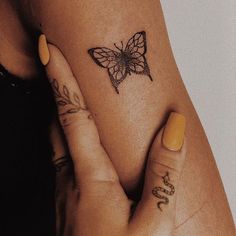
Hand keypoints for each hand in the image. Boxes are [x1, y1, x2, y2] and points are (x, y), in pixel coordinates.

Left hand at [39, 35, 185, 235]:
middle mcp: (68, 177)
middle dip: (57, 92)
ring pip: (57, 141)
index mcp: (88, 176)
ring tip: (73, 98)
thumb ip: (164, 173)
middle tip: (60, 66)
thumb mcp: (152, 222)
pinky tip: (82, 145)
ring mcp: (64, 189)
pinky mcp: (67, 201)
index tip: (49, 49)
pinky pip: (63, 159)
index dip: (60, 79)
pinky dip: (68, 140)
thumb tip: (174, 128)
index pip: (71, 114)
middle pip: (57, 123)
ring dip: (62, 115)